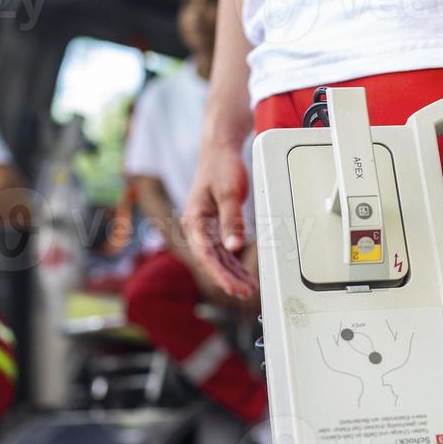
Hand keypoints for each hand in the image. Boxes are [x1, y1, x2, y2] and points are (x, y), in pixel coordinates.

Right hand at [181, 143, 256, 300]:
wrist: (219, 150)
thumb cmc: (221, 167)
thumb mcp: (229, 193)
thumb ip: (231, 221)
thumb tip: (234, 247)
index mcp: (194, 219)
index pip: (205, 254)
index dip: (219, 273)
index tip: (232, 287)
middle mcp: (196, 227)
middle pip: (211, 260)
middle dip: (227, 278)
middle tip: (245, 293)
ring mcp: (205, 228)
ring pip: (217, 258)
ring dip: (231, 274)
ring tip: (248, 289)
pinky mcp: (214, 226)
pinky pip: (222, 250)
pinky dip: (233, 263)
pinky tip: (243, 275)